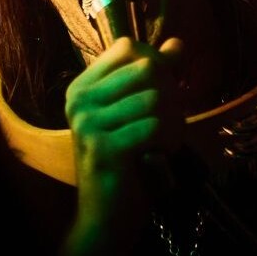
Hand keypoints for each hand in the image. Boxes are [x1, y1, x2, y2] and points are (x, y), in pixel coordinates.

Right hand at [65, 37, 184, 244]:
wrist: (107, 213)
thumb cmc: (125, 158)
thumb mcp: (135, 111)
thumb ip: (156, 74)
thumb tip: (178, 42)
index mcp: (81, 87)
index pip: (128, 48)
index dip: (154, 65)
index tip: (160, 93)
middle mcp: (79, 101)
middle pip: (145, 69)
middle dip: (168, 93)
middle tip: (167, 122)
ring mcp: (88, 124)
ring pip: (154, 98)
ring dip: (171, 121)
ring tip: (163, 141)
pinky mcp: (104, 148)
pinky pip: (154, 127)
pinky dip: (167, 141)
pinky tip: (160, 156)